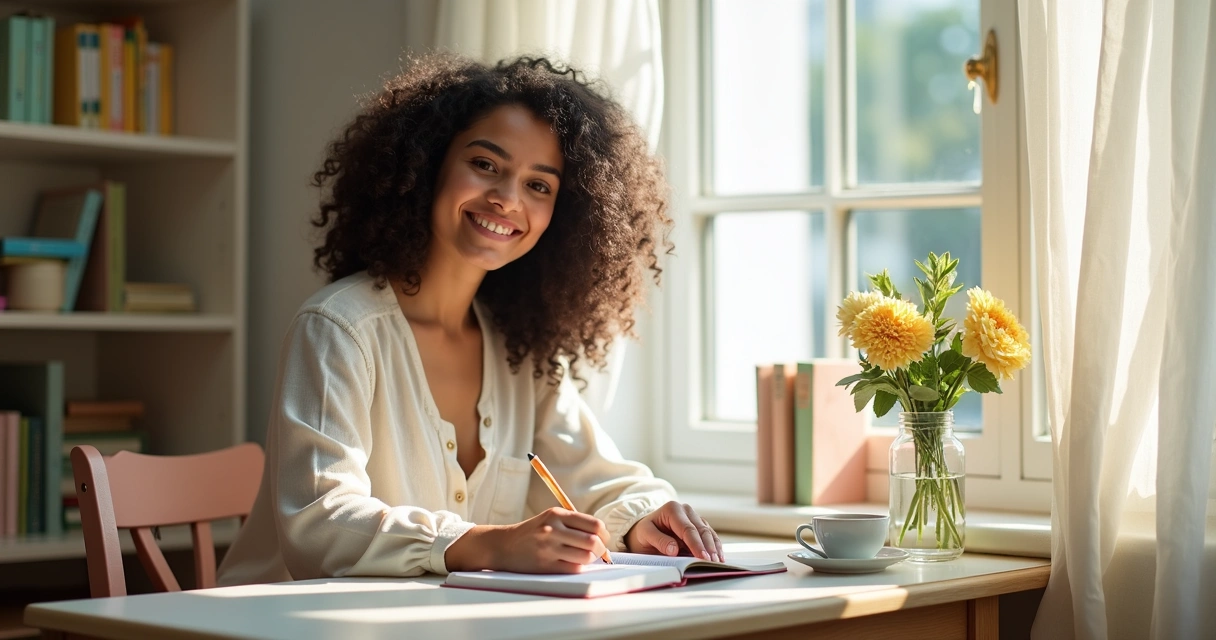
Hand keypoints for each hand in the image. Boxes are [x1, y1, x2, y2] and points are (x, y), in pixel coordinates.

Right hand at [445, 507, 609, 573]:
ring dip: (590, 559)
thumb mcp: (550, 518)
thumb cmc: (532, 532)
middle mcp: (553, 529)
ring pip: (585, 557)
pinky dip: (578, 568)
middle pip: (593, 541)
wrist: (503, 545)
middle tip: (598, 552)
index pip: (594, 524)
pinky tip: (573, 564)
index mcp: (557, 514)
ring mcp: (548, 548)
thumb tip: (602, 536)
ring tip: (585, 558)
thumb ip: (574, 523)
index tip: (602, 539)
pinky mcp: (545, 565)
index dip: (604, 534)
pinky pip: (573, 569)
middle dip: (601, 549)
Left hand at [624, 501, 723, 562]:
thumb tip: (674, 550)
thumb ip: (659, 540)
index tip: (702, 557)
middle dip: (708, 547)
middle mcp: (686, 510)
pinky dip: (715, 546)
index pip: (687, 529)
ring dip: (714, 548)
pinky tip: (719, 557)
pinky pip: (710, 535)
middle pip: (701, 530)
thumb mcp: (645, 535)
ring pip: (708, 532)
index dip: (696, 544)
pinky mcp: (699, 525)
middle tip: (713, 563)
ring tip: (718, 562)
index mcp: (672, 509)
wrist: (646, 531)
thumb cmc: (645, 533)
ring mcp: (694, 517)